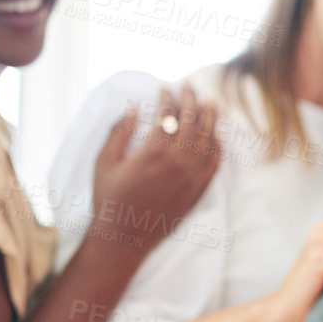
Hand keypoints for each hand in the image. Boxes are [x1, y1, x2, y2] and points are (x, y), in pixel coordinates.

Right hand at [91, 84, 220, 251]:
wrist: (125, 236)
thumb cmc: (109, 198)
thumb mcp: (105, 162)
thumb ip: (118, 132)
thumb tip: (131, 108)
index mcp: (153, 151)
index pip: (167, 115)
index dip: (167, 97)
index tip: (166, 86)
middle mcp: (177, 161)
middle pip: (190, 121)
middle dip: (191, 99)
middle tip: (190, 85)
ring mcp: (191, 176)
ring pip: (207, 139)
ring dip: (210, 117)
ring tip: (211, 101)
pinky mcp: (198, 190)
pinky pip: (214, 163)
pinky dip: (217, 146)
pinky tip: (217, 135)